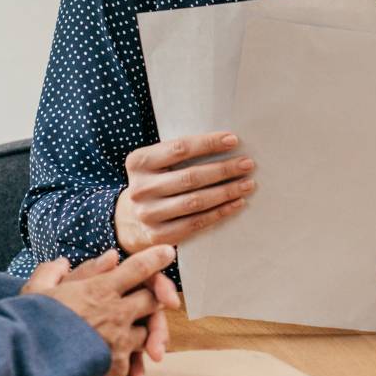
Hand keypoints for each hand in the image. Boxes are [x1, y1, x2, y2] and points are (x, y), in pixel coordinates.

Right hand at [24, 245, 179, 375]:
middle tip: (151, 297)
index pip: (138, 269)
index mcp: (98, 290)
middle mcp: (115, 314)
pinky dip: (129, 357)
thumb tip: (75, 261)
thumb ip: (60, 269)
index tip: (167, 253)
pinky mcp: (116, 368)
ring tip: (128, 331)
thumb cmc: (27, 325)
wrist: (23, 367)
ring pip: (147, 331)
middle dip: (154, 297)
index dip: (155, 259)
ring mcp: (119, 342)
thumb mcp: (38, 289)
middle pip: (152, 300)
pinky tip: (116, 357)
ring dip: (142, 329)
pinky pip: (134, 358)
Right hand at [114, 132, 255, 253]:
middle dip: (224, 169)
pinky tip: (236, 203)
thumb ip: (178, 153)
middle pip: (191, 177)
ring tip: (247, 184)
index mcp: (138, 162)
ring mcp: (148, 213)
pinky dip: (220, 212)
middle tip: (247, 164)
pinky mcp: (159, 235)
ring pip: (196, 201)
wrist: (128, 220)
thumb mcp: (154, 163)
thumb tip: (225, 143)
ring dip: (226, 192)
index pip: (179, 148)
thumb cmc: (153, 182)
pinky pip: (196, 223)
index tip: (233, 140)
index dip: (209, 143)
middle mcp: (141, 188)